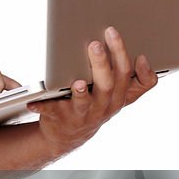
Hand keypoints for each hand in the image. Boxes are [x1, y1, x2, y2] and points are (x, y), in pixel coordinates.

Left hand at [27, 26, 157, 157]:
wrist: (68, 134)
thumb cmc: (95, 105)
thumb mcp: (119, 95)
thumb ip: (135, 80)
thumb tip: (145, 58)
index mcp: (119, 96)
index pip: (135, 81)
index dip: (142, 70)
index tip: (140, 55)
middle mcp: (104, 106)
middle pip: (108, 84)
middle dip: (102, 63)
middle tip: (95, 44)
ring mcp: (83, 113)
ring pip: (85, 100)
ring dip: (81, 91)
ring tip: (77, 82)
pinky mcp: (61, 118)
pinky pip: (52, 111)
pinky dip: (43, 106)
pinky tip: (34, 102)